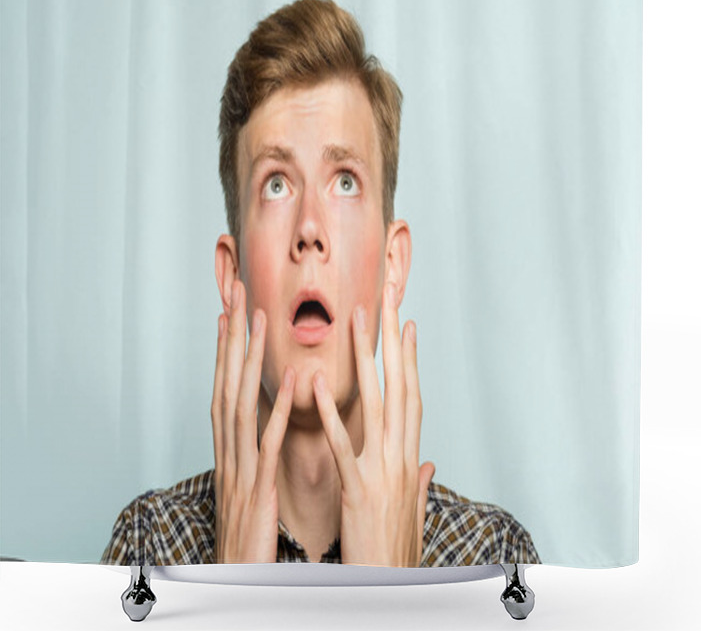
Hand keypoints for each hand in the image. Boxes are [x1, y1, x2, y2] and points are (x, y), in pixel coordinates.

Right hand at [211, 279, 294, 562]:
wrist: (238, 584)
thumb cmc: (248, 536)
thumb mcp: (250, 485)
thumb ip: (256, 451)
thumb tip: (264, 422)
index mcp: (231, 451)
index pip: (228, 388)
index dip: (229, 348)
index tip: (233, 310)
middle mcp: (229, 453)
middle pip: (226, 384)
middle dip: (231, 338)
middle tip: (237, 295)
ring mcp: (240, 470)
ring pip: (241, 405)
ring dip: (248, 360)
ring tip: (257, 320)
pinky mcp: (258, 491)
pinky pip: (267, 446)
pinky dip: (278, 412)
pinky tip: (295, 384)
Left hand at [313, 280, 435, 566]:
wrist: (389, 593)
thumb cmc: (396, 557)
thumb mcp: (415, 517)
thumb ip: (422, 485)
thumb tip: (431, 462)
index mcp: (410, 461)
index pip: (412, 399)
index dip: (409, 361)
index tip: (405, 326)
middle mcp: (401, 459)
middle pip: (400, 388)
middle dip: (393, 341)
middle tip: (385, 301)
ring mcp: (382, 472)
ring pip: (376, 405)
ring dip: (366, 360)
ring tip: (358, 322)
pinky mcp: (358, 491)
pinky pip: (343, 445)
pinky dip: (331, 414)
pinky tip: (318, 385)